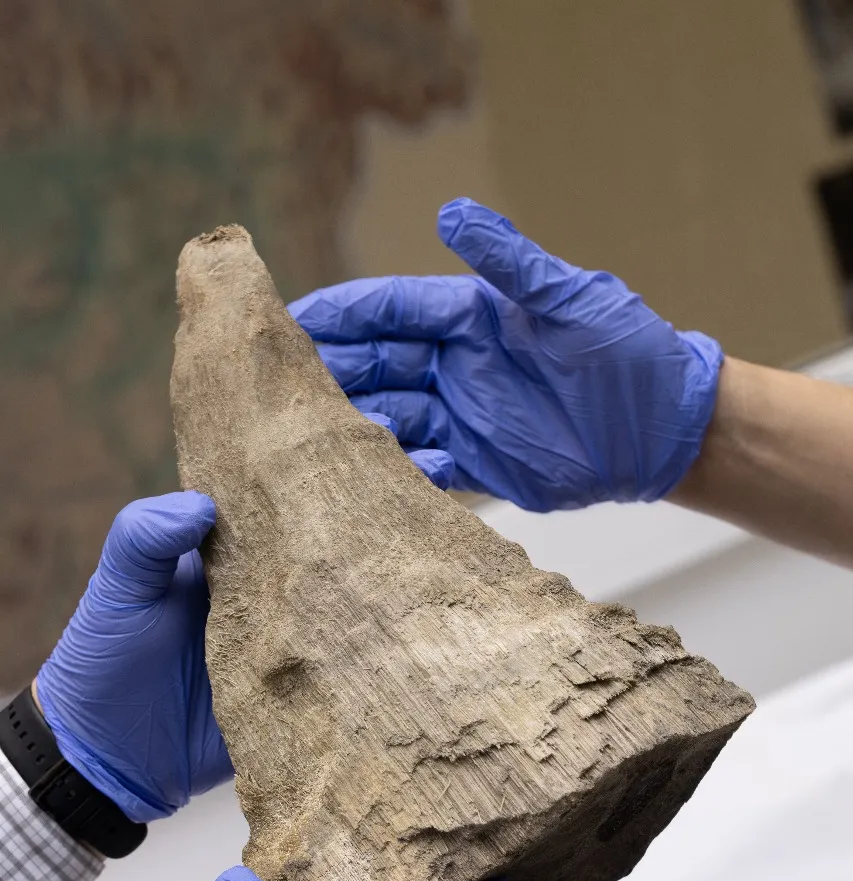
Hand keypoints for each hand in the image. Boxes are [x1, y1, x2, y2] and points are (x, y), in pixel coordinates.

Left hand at [35, 419, 451, 822]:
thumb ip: (145, 538)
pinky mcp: (310, 688)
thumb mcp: (116, 588)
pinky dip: (396, 637)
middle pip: (340, 534)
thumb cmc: (103, 660)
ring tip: (453, 530)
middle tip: (443, 465)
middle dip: (391, 499)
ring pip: (360, 591)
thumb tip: (203, 503)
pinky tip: (435, 616)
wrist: (108, 760)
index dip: (325, 459)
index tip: (370, 427)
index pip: (288, 490)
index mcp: (235, 548)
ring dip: (404, 563)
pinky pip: (358, 658)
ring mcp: (299, 635)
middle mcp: (277, 585)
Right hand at [290, 198, 723, 512]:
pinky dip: (397, 472)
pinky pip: (424, 468)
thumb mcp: (570, 298)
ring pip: (390, 416)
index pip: (391, 309)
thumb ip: (510, 263)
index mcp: (472, 317)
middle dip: (328, 372)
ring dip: (353, 425)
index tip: (287, 319)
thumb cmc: (628, 351)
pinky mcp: (480, 465)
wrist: (664, 429)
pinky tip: (368, 478)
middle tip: (273, 386)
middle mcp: (457, 365)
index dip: (341, 314)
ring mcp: (464, 416)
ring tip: (308, 439)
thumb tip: (450, 212)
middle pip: (377, 364)